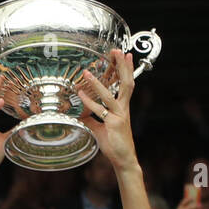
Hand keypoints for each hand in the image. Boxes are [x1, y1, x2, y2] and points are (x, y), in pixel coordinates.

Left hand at [78, 49, 136, 170]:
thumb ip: (92, 119)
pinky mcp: (114, 124)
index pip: (127, 84)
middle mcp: (123, 109)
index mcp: (123, 107)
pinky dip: (89, 103)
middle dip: (122, 66)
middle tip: (117, 50)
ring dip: (98, 83)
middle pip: (126, 83)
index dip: (127, 69)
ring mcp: (119, 116)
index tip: (125, 54)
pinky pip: (100, 111)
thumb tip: (81, 114)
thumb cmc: (114, 144)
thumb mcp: (101, 129)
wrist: (123, 159)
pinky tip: (80, 95)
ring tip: (87, 72)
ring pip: (110, 95)